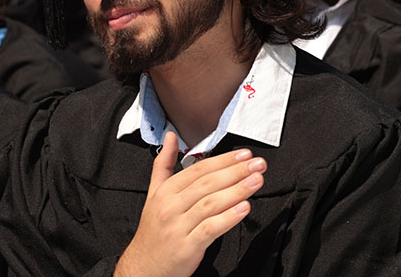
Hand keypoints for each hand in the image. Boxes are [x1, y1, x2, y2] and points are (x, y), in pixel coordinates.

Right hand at [114, 132, 265, 276]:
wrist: (144, 266)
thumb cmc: (154, 231)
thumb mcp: (154, 193)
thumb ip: (164, 164)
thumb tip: (170, 137)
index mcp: (165, 192)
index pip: (197, 170)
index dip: (223, 160)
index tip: (243, 154)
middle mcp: (170, 207)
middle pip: (207, 184)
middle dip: (235, 172)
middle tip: (257, 164)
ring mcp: (178, 227)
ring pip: (210, 204)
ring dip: (236, 191)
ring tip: (256, 181)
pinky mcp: (187, 246)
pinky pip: (210, 229)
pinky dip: (228, 218)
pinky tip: (244, 209)